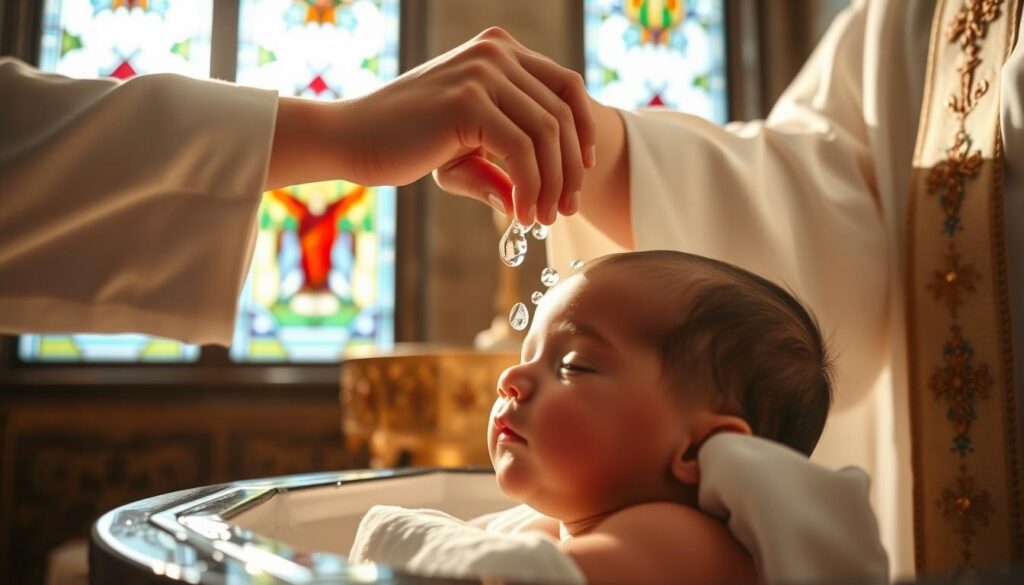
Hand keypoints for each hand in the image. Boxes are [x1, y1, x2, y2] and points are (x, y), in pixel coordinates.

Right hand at [339, 27, 595, 225]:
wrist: (350, 138)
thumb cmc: (403, 142)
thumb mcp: (464, 149)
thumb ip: (502, 164)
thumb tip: (528, 201)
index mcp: (498, 51)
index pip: (566, 85)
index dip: (583, 130)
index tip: (583, 170)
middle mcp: (496, 52)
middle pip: (563, 112)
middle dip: (571, 168)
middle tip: (566, 209)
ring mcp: (483, 71)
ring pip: (547, 134)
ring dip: (553, 184)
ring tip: (542, 218)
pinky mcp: (469, 101)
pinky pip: (521, 151)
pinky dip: (530, 187)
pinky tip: (520, 214)